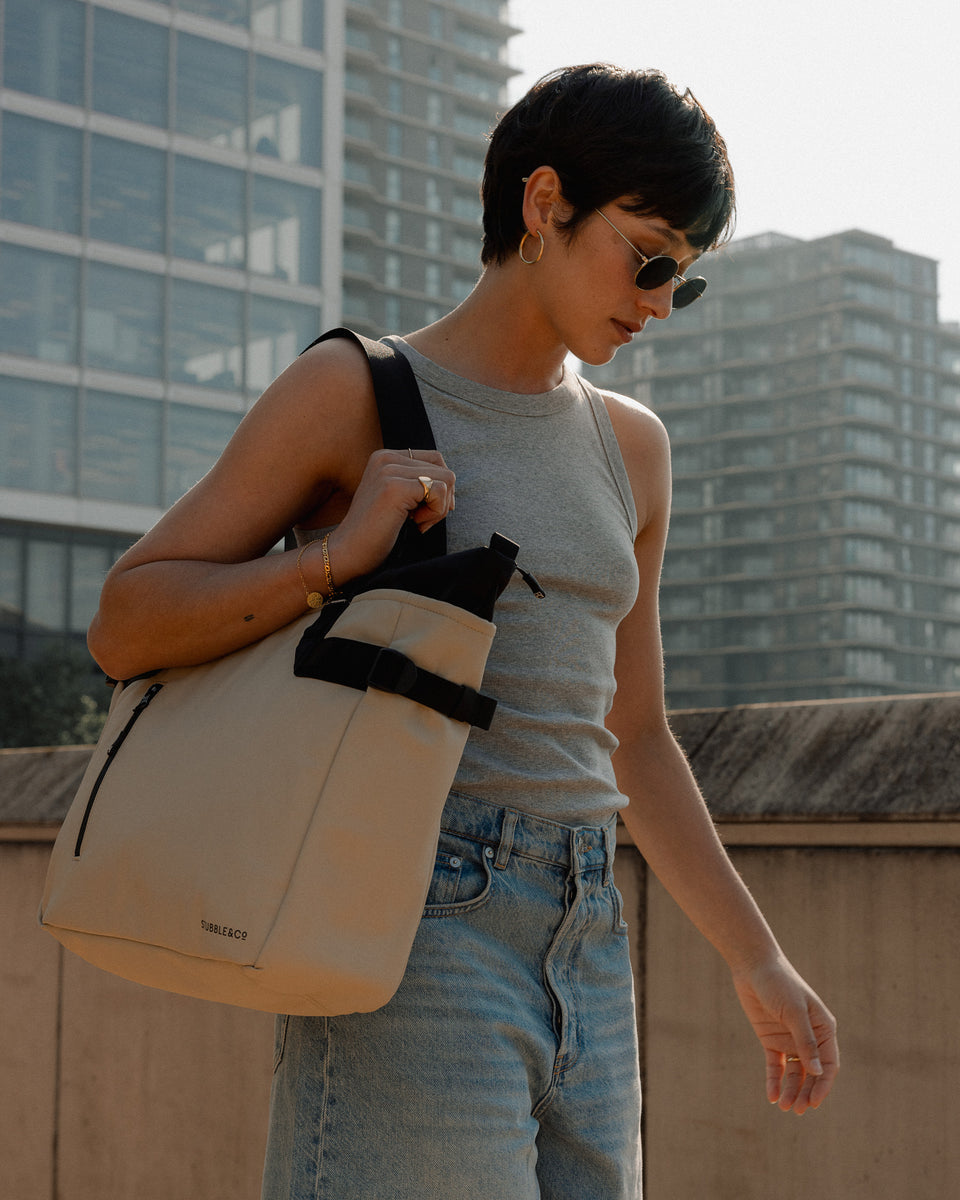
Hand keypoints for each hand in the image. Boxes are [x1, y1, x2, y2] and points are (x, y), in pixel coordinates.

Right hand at [326, 448, 455, 582]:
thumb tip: (451, 480)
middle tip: (420, 520)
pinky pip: (440, 492)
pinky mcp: (395, 487)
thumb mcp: (398, 498)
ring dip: (439, 508)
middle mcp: (386, 457)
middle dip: (441, 500)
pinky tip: (414, 524)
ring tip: (416, 522)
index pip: (436, 459)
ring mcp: (389, 470)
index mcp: (385, 456)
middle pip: (444, 469)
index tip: (426, 510)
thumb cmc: (377, 533)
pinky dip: (435, 513)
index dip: (440, 487)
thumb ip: (417, 481)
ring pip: (446, 479)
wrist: (348, 554)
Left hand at [732, 955, 838, 1114]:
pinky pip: (775, 1065)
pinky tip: (771, 1096)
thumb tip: (817, 1072)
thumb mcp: (794, 1011)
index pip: (828, 1064)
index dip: (823, 1085)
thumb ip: (805, 1041)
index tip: (814, 1103)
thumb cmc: (779, 983)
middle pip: (811, 1073)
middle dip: (806, 1092)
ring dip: (791, 1089)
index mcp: (823, 1029)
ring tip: (784, 1107)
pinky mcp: (771, 1039)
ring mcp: (789, 1039)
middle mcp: (809, 1037)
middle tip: (797, 1110)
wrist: (753, 967)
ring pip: (794, 1072)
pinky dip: (774, 1080)